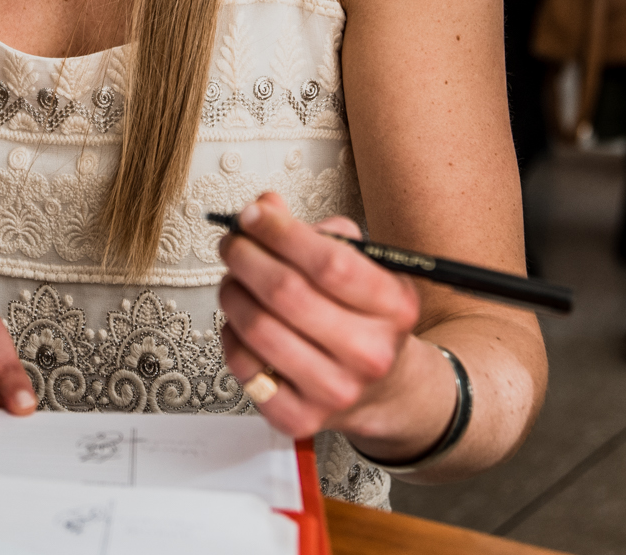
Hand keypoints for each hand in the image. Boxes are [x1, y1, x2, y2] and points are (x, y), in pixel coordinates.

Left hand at [217, 194, 451, 453]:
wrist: (386, 389)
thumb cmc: (365, 318)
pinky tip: (240, 322)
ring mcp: (336, 391)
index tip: (252, 215)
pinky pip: (246, 369)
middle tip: (232, 243)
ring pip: (260, 330)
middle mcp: (369, 353)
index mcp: (394, 308)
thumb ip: (317, 232)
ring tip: (232, 279)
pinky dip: (231, 337)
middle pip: (287, 294)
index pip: (329, 262)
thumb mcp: (365, 267)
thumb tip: (264, 206)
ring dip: (233, 293)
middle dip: (246, 257)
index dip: (280, 232)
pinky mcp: (301, 418)